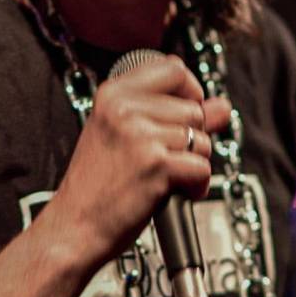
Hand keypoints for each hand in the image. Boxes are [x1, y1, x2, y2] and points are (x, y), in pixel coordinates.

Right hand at [47, 55, 231, 265]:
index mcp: (113, 94)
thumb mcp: (125, 135)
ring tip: (166, 177)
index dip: (190, 91)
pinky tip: (176, 192)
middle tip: (166, 159)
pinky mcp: (156, 165)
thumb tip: (222, 106)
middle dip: (192, 137)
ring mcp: (140, 135)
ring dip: (194, 163)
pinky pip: (202, 167)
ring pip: (201, 139)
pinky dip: (197, 185)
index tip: (185, 112)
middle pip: (195, 108)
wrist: (72, 228)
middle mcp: (124, 109)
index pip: (174, 68)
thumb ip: (174, 115)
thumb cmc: (96, 186)